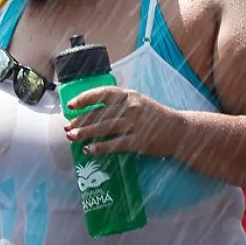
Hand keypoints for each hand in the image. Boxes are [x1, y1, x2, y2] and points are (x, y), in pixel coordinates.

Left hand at [63, 86, 180, 156]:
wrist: (178, 130)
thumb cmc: (154, 116)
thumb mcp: (138, 102)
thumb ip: (118, 103)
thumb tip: (92, 111)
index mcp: (129, 95)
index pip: (102, 93)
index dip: (84, 99)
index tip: (70, 105)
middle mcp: (131, 107)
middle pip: (99, 114)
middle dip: (80, 121)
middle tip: (67, 127)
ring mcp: (134, 124)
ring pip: (103, 128)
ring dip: (85, 133)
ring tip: (71, 137)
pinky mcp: (138, 141)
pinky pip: (114, 144)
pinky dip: (99, 148)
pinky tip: (88, 150)